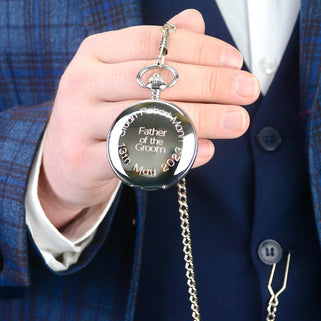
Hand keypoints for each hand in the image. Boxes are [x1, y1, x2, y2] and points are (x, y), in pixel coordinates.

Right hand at [39, 9, 259, 227]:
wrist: (65, 159)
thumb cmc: (101, 113)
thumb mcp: (119, 75)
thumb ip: (154, 51)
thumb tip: (194, 21)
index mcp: (96, 54)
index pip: (152, 43)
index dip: (198, 50)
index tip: (235, 63)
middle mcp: (83, 82)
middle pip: (153, 79)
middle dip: (209, 84)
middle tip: (248, 92)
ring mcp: (79, 122)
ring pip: (148, 117)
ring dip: (201, 119)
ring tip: (237, 121)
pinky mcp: (83, 160)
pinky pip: (136, 155)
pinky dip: (176, 153)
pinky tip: (206, 150)